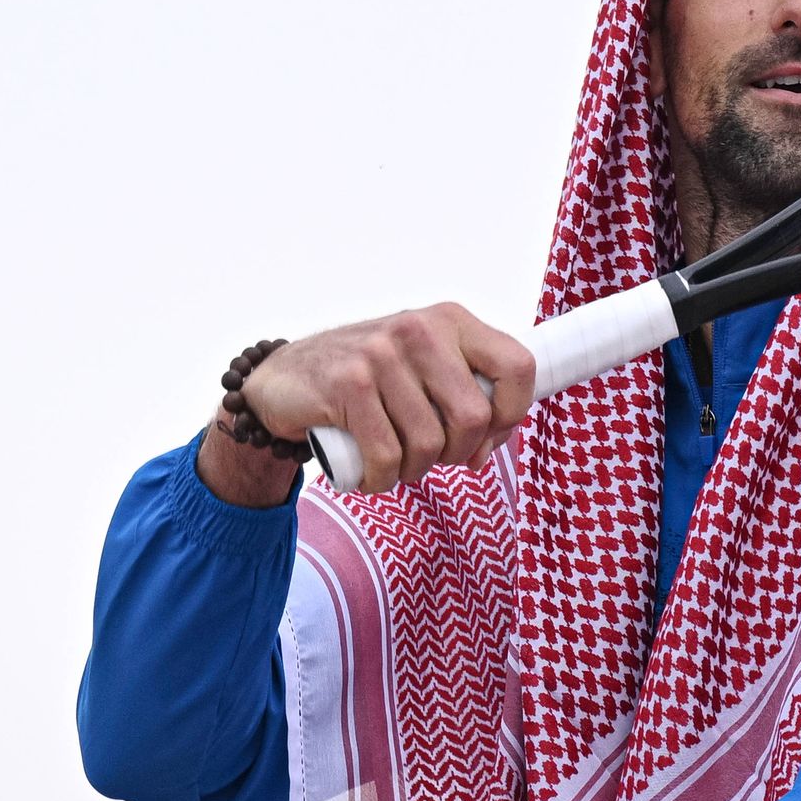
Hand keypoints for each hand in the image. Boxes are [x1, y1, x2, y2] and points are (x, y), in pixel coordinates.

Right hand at [195, 304, 538, 505]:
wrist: (282, 380)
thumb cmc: (366, 383)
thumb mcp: (421, 368)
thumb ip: (464, 391)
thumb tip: (493, 440)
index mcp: (449, 320)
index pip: (518, 366)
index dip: (511, 415)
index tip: (485, 438)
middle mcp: (419, 329)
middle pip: (474, 417)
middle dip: (456, 454)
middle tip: (431, 458)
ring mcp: (381, 354)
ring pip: (429, 444)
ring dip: (412, 471)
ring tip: (392, 462)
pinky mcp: (348, 385)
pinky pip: (387, 457)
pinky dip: (380, 480)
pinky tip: (367, 471)